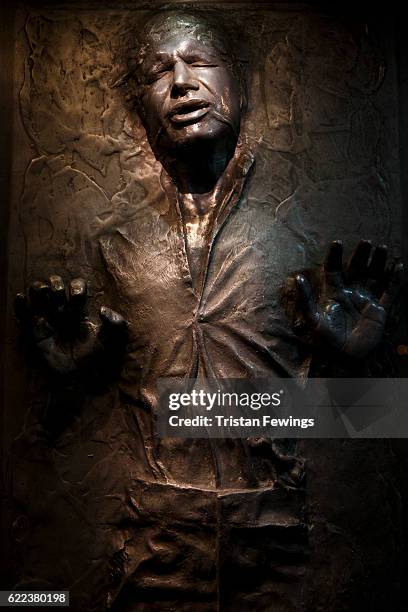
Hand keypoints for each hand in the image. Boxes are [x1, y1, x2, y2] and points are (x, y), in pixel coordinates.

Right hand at [15, 276, 126, 383]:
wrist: (79, 378)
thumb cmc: (96, 359)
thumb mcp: (113, 341)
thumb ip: (117, 324)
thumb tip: (103, 309)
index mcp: (80, 310)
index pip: (76, 287)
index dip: (76, 286)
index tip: (77, 297)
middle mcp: (63, 311)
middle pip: (54, 285)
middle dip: (56, 285)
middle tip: (58, 296)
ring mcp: (47, 320)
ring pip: (38, 294)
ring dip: (39, 288)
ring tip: (44, 293)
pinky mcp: (34, 332)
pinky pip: (23, 315)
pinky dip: (19, 305)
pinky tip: (21, 297)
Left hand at [293, 240, 402, 359]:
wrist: (344, 358)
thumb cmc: (325, 340)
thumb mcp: (312, 320)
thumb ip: (305, 300)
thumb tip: (297, 278)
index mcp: (333, 293)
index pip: (333, 269)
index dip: (335, 256)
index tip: (337, 242)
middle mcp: (350, 293)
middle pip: (356, 268)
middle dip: (361, 254)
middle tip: (366, 241)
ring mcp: (365, 300)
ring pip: (374, 276)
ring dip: (378, 262)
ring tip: (382, 247)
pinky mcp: (379, 310)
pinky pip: (389, 292)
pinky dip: (395, 280)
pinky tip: (398, 266)